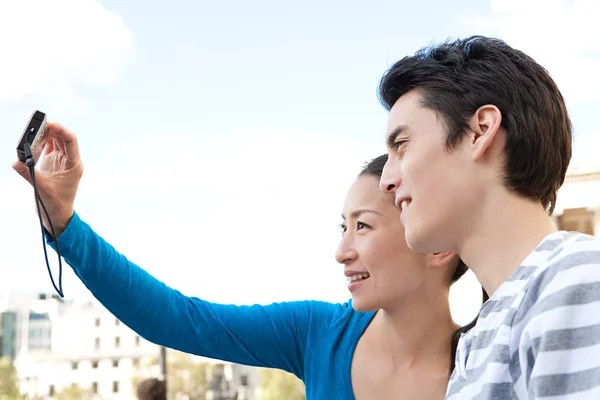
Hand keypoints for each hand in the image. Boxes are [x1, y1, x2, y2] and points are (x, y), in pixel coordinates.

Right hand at [12, 122, 83, 236]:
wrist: (56, 214)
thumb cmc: (56, 204)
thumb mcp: (42, 188)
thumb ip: (29, 174)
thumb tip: (17, 162)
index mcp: (74, 165)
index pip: (70, 141)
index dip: (61, 130)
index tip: (50, 124)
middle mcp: (69, 161)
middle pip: (62, 138)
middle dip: (51, 129)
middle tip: (37, 124)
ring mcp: (61, 161)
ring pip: (55, 141)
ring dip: (44, 135)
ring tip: (32, 132)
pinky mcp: (52, 163)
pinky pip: (48, 147)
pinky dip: (39, 143)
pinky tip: (31, 142)